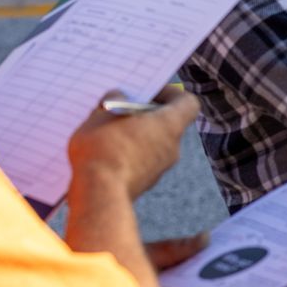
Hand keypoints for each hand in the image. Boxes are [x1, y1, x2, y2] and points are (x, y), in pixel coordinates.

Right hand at [67, 87, 199, 202]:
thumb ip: (114, 100)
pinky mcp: (143, 183)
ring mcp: (159, 169)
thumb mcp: (103, 113)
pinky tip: (101, 152)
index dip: (170, 93)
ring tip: (104, 130)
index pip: (188, 103)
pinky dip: (125, 154)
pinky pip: (139, 161)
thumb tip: (118, 96)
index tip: (149, 92)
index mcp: (170, 126)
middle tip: (119, 109)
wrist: (98, 195)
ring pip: (150, 143)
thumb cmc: (104, 149)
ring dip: (132, 134)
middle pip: (165, 123)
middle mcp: (172, 147)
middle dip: (143, 114)